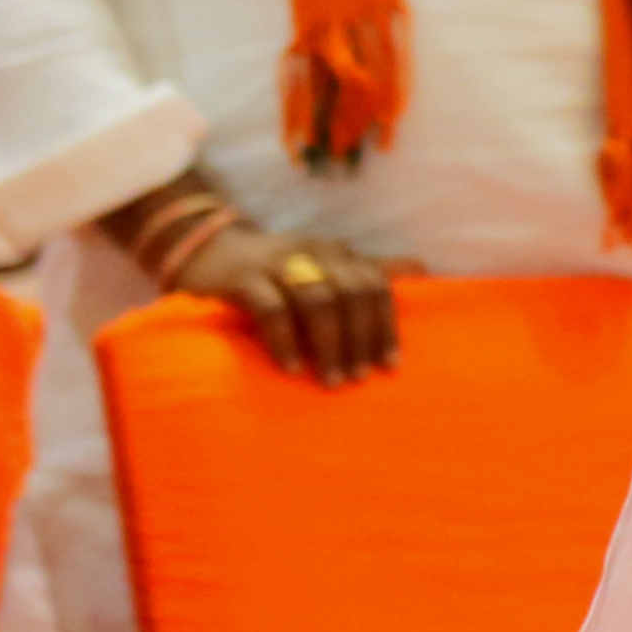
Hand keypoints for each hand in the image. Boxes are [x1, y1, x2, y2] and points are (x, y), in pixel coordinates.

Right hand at [170, 223, 418, 389]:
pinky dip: (285, 340)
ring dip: (329, 344)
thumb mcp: (322, 266)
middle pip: (353, 293)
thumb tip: (420, 271)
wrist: (210, 250)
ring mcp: (280, 263)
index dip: (385, 325)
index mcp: (339, 254)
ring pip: (319, 300)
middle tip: (359, 378)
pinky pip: (272, 309)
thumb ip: (364, 272)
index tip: (390, 366)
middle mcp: (316, 252)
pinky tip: (292, 369)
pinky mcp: (245, 278)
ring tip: (332, 380)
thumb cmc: (276, 268)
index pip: (375, 286)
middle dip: (361, 338)